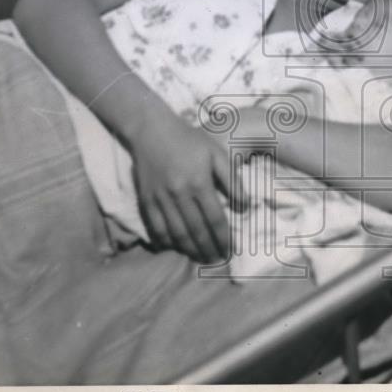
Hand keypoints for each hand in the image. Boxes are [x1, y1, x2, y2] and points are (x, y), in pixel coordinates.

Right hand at [127, 112, 237, 262]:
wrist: (153, 130)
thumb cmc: (190, 140)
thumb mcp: (217, 153)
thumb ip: (232, 180)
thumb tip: (246, 206)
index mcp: (199, 182)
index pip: (215, 219)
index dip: (224, 238)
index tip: (231, 250)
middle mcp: (178, 194)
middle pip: (196, 231)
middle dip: (209, 249)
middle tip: (218, 260)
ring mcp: (160, 199)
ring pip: (176, 234)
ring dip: (190, 250)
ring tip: (201, 258)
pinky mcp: (146, 200)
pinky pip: (156, 228)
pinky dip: (166, 241)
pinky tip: (176, 247)